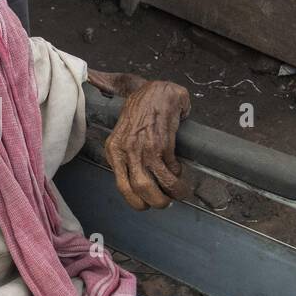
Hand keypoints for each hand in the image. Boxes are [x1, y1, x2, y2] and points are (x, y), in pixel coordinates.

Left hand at [106, 80, 191, 209]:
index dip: (137, 200)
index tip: (146, 204)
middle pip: (141, 189)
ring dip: (174, 191)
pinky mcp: (163, 141)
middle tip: (165, 203)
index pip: (122, 187)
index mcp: (115, 151)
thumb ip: (124, 157)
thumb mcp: (121, 136)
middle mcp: (128, 150)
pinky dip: (178, 173)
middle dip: (157, 201)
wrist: (154, 91)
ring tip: (181, 192)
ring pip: (160, 181)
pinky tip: (179, 170)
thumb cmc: (139, 114)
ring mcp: (146, 146)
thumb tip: (135, 183)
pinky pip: (172, 167)